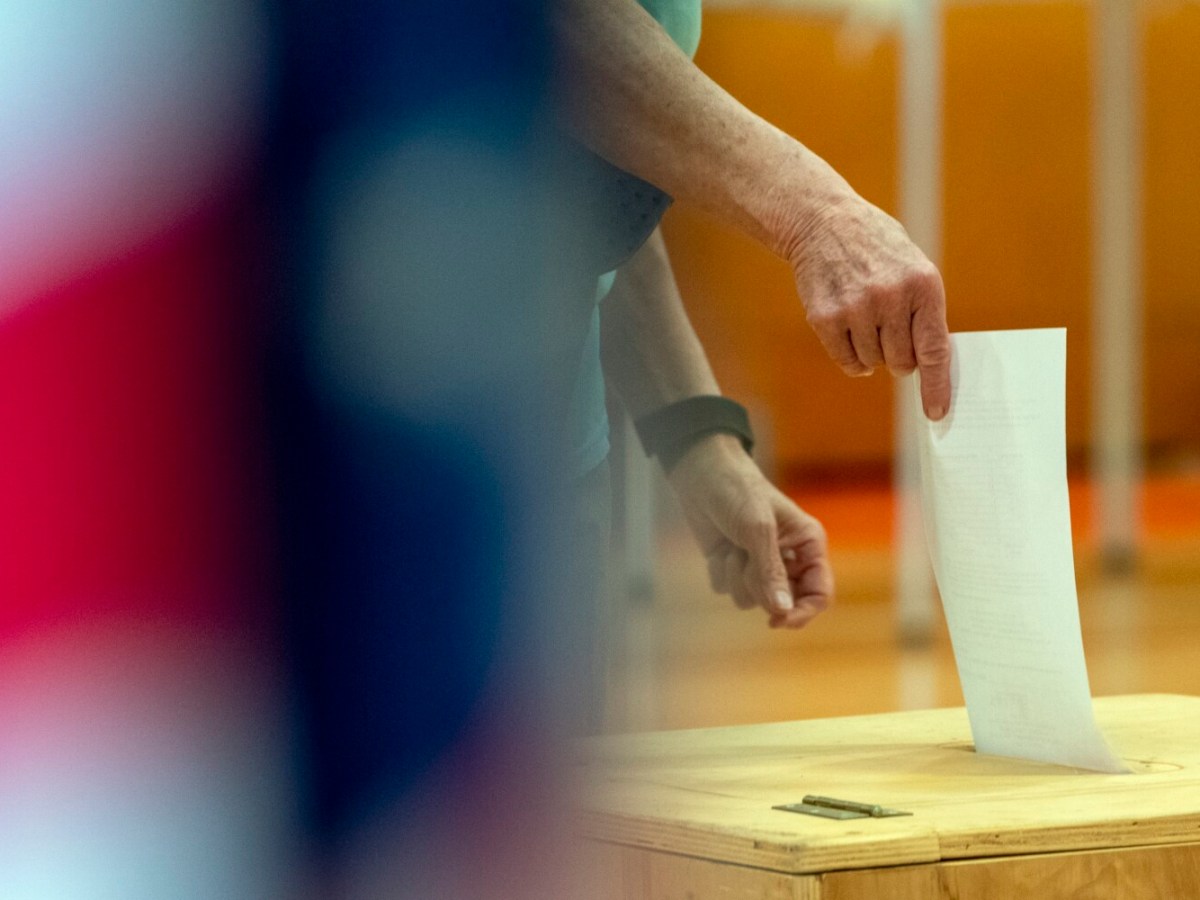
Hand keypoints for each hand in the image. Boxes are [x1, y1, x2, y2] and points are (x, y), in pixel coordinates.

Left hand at [667, 434, 832, 628]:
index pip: (819, 593)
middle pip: (783, 602)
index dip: (802, 613)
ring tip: (732, 547)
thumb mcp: (758, 529)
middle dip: (759, 587)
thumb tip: (782, 611)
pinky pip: (726, 589)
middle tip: (745, 561)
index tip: (777, 621)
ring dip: (736, 577)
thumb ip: (771, 572)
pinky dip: (719, 572)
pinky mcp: (731, 565)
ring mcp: (758, 564)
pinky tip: (718, 547)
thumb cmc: (738, 491)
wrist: (700, 473)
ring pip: (750, 600)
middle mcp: (788, 558)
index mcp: (808, 545)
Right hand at [785, 194, 951, 419]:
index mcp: (923, 285)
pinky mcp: (825, 318)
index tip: (937, 412)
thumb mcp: (914, 268)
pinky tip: (850, 331)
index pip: (934, 350)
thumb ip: (924, 312)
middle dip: (899, 357)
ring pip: (873, 363)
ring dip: (872, 352)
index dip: (936, 386)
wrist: (824, 222)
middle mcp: (891, 298)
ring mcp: (856, 308)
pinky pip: (847, 361)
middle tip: (890, 330)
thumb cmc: (876, 249)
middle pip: (902, 363)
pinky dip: (852, 357)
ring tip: (865, 317)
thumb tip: (929, 364)